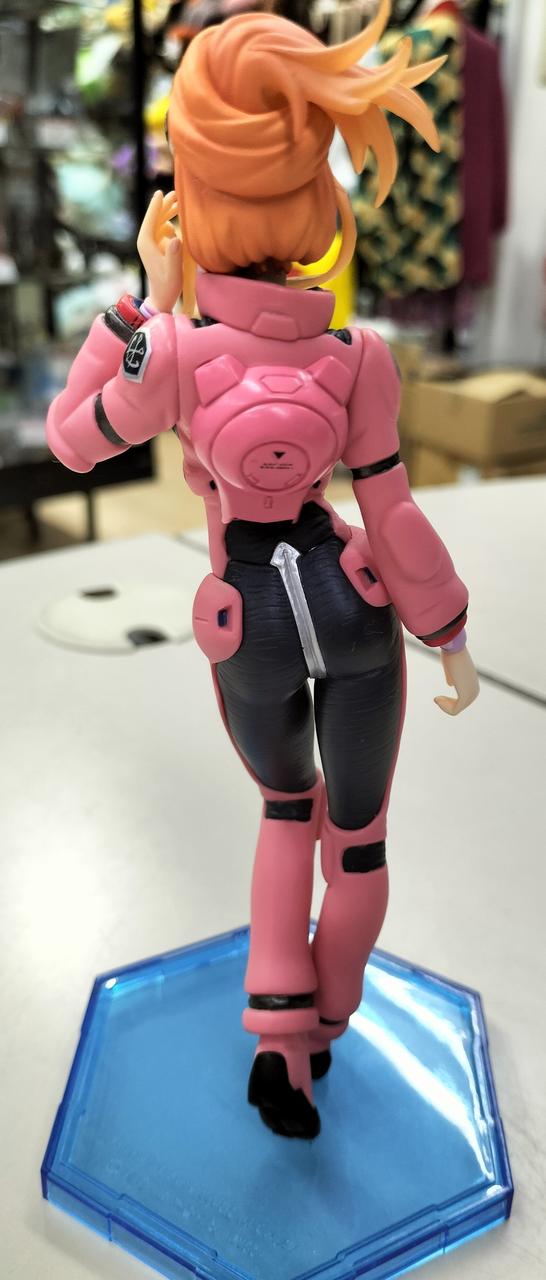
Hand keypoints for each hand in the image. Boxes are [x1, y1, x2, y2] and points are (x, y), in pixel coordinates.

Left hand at [136, 190, 181, 312]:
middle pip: (154, 218)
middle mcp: (146, 242)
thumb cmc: (168, 286)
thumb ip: (174, 256)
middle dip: (164, 206)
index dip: (156, 206)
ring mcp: (151, 244)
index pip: (150, 220)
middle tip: (176, 194)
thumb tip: (175, 238)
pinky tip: (177, 222)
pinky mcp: (156, 248)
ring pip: (158, 223)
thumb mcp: (174, 272)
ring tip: (178, 203)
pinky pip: (162, 230)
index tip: (160, 193)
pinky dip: (170, 223)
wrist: (162, 298)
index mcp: (146, 244)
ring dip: (168, 213)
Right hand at [434, 646, 479, 715]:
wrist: (454, 647)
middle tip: (436, 698)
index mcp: (472, 684)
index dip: (448, 702)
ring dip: (444, 707)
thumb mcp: (450, 667)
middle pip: (459, 707)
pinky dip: (444, 707)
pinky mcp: (466, 695)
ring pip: (456, 709)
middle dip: (446, 706)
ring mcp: (472, 694)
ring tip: (436, 698)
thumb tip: (451, 684)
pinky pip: (455, 710)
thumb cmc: (451, 654)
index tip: (437, 697)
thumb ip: (451, 676)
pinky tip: (437, 699)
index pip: (461, 701)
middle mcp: (474, 690)